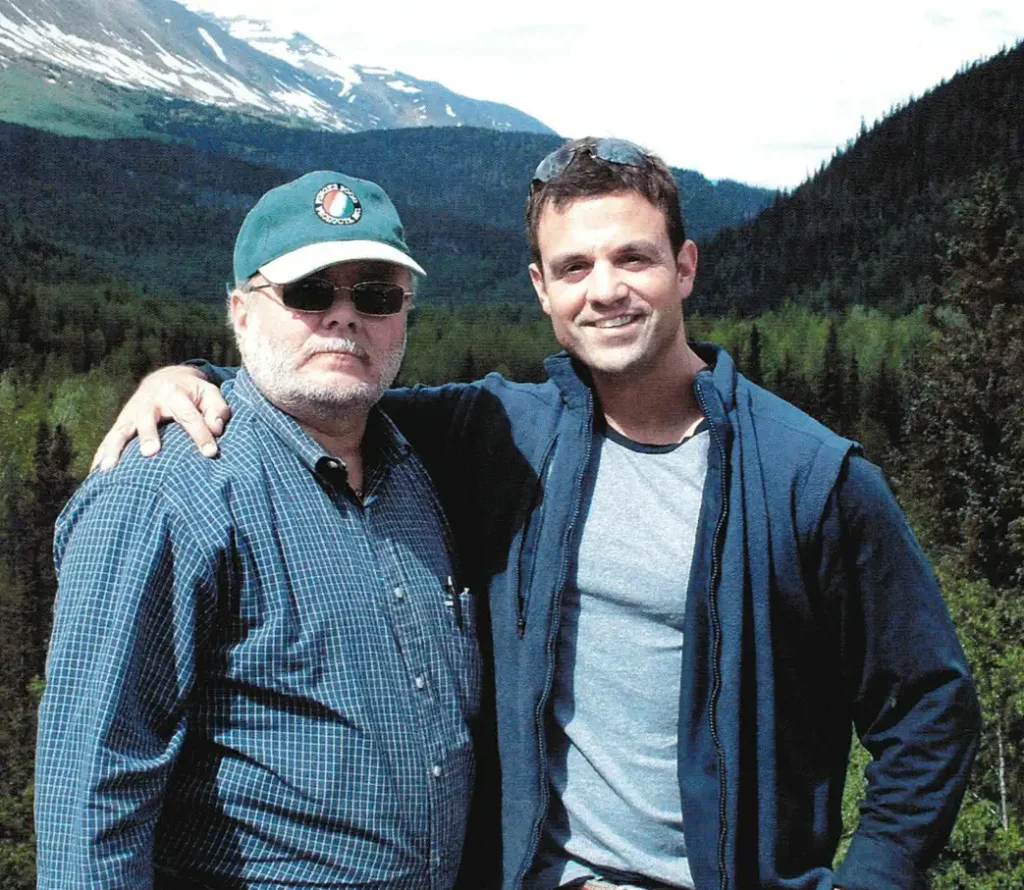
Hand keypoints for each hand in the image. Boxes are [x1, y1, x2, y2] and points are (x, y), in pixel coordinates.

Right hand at [91, 366, 231, 470]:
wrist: (167, 379)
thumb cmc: (194, 394)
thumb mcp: (210, 394)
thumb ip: (218, 410)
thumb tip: (216, 428)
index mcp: (175, 393)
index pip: (189, 416)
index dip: (201, 434)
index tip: (210, 453)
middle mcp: (150, 401)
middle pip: (147, 418)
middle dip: (148, 434)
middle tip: (150, 453)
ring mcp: (132, 412)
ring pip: (122, 429)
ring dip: (115, 448)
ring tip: (109, 469)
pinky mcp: (122, 422)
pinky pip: (110, 438)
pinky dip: (103, 453)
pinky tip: (96, 471)